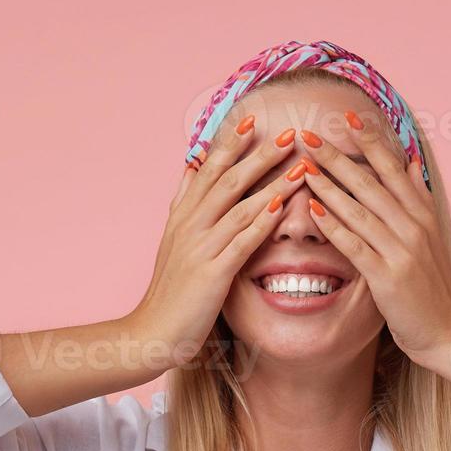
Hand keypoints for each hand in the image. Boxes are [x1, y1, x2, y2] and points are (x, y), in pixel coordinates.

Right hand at [128, 117, 307, 369]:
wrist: (151, 333)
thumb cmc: (169, 291)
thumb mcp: (172, 240)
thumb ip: (184, 202)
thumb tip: (192, 166)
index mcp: (182, 216)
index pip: (208, 169)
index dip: (230, 143)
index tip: (253, 118)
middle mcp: (190, 225)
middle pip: (227, 180)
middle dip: (259, 154)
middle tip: (289, 133)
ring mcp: (200, 248)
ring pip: (239, 206)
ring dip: (271, 183)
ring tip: (299, 165)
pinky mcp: (212, 274)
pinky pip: (240, 242)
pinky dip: (260, 222)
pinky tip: (281, 207)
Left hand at [296, 112, 450, 367]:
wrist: (449, 331)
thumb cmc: (433, 286)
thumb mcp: (431, 236)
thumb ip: (417, 198)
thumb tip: (410, 160)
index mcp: (423, 213)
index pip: (393, 168)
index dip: (370, 142)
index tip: (347, 117)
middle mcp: (414, 226)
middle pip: (371, 183)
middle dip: (338, 157)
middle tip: (309, 134)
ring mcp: (402, 251)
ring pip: (360, 210)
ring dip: (329, 186)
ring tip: (302, 166)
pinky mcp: (388, 277)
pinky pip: (356, 246)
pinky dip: (334, 226)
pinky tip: (314, 210)